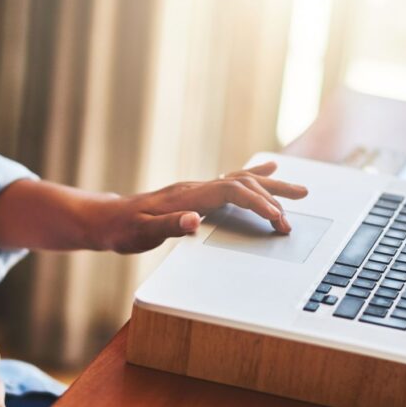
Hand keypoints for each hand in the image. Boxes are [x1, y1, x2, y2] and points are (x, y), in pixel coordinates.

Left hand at [93, 162, 307, 252]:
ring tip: (299, 190)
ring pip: (241, 181)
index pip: (232, 192)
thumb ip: (168, 227)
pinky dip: (253, 179)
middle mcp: (195, 188)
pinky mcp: (196, 194)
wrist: (106, 219)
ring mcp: (197, 189)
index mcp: (187, 196)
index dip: (257, 204)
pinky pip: (231, 182)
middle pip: (243, 183)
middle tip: (295, 215)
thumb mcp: (141, 233)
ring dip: (271, 187)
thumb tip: (194, 221)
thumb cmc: (123, 229)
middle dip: (273, 198)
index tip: (277, 220)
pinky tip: (267, 173)